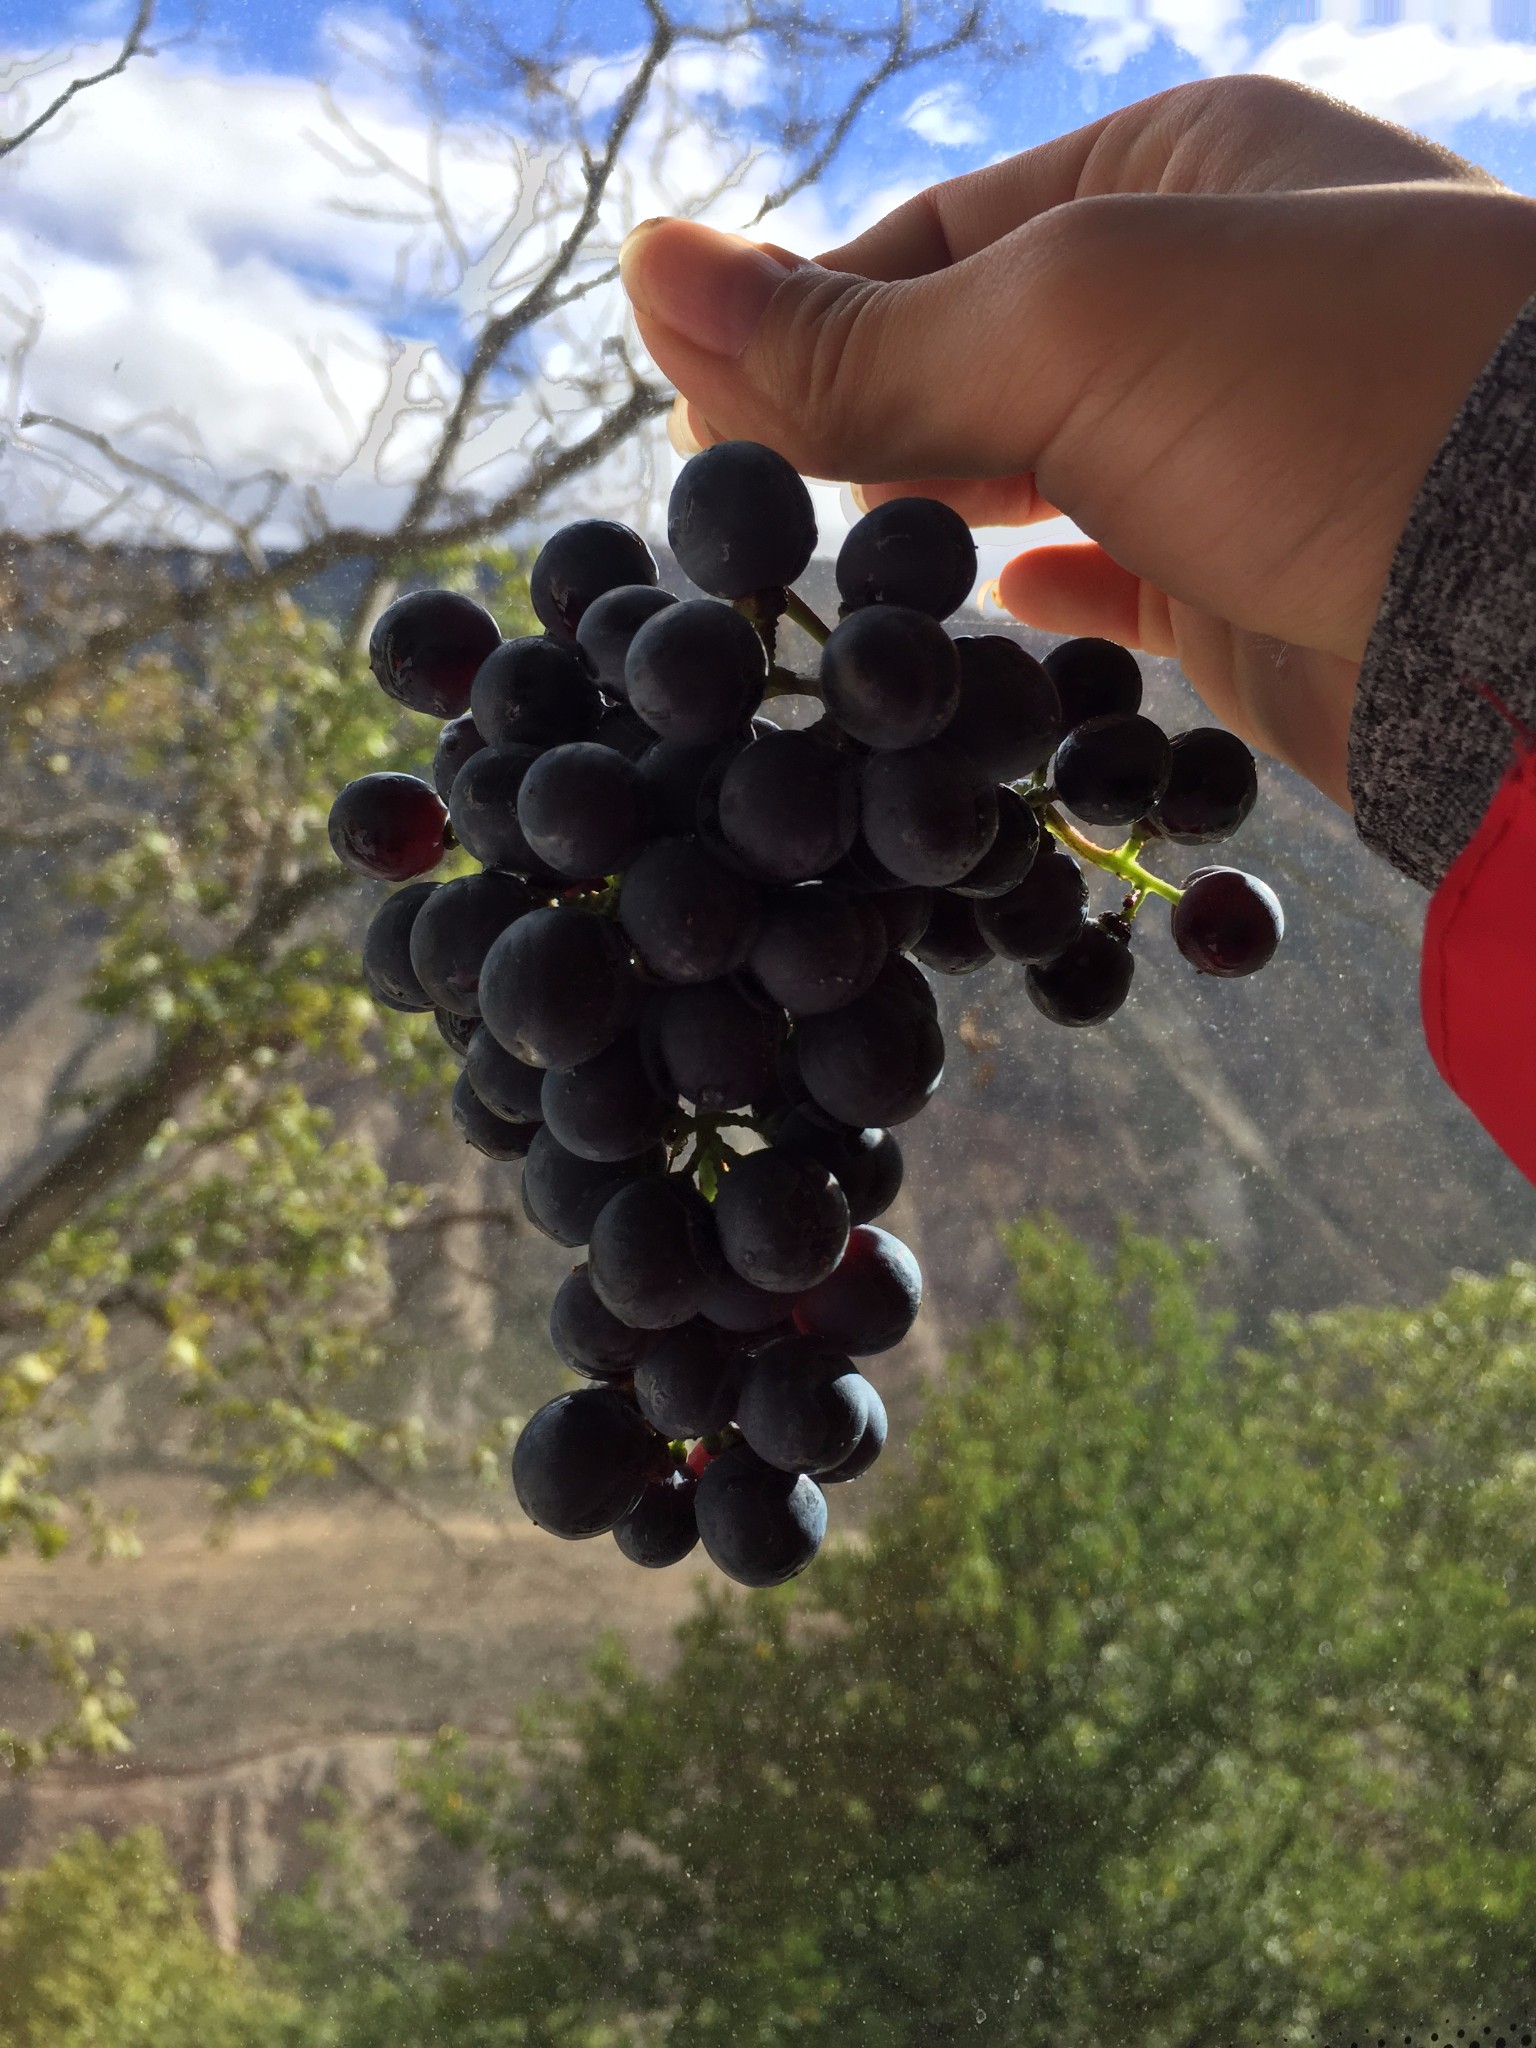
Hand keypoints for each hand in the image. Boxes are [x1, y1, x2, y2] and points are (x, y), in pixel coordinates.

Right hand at [618, 76, 1535, 809]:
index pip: (926, 241)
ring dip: (932, 516)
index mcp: (1169, 175)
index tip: (696, 420)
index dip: (798, 321)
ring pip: (1032, 479)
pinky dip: (1047, 597)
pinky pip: (1117, 587)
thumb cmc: (1332, 397)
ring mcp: (1234, 453)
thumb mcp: (1070, 326)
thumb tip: (649, 270)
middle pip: (970, 359)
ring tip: (836, 567)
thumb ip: (861, 335)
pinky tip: (999, 609)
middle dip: (856, 426)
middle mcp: (1205, 303)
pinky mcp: (1256, 589)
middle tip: (740, 515)